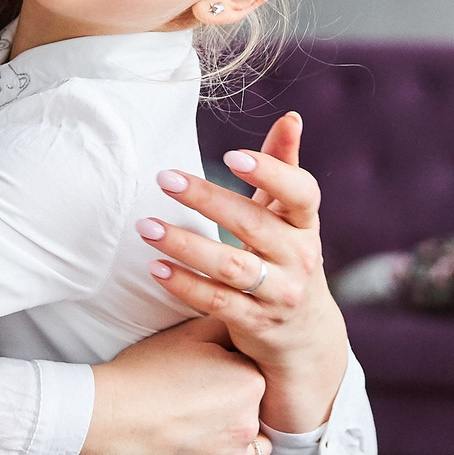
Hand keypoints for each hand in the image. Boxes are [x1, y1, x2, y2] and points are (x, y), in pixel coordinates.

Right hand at [71, 315, 272, 454]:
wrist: (102, 424)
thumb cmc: (139, 377)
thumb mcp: (185, 335)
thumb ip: (224, 329)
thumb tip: (241, 328)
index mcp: (249, 382)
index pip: (254, 373)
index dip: (232, 372)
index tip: (209, 375)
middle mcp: (248, 424)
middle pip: (258, 412)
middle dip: (238, 407)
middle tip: (202, 403)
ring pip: (256, 450)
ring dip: (241, 442)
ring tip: (209, 432)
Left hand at [140, 111, 350, 433]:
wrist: (306, 337)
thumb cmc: (289, 260)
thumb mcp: (292, 219)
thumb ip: (284, 168)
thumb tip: (290, 118)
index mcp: (306, 226)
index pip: (301, 194)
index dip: (272, 173)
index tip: (231, 156)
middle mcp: (299, 259)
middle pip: (254, 225)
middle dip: (208, 200)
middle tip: (165, 178)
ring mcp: (278, 294)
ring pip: (231, 267)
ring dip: (186, 245)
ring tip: (147, 226)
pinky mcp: (256, 323)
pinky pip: (216, 302)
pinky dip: (185, 285)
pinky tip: (155, 267)